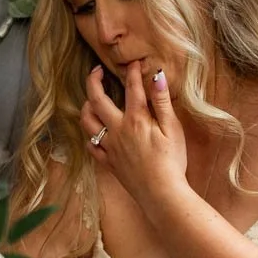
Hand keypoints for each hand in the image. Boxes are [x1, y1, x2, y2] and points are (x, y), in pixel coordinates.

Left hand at [82, 62, 187, 211]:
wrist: (161, 194)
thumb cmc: (171, 162)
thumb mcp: (172, 128)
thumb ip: (161, 101)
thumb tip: (157, 75)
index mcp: (135, 119)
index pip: (131, 87)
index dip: (132, 72)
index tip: (133, 63)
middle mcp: (117, 130)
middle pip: (97, 100)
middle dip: (93, 81)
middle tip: (96, 70)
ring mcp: (110, 147)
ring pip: (87, 122)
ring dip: (86, 107)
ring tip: (91, 100)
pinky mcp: (109, 163)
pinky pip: (92, 146)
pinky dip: (90, 136)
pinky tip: (95, 133)